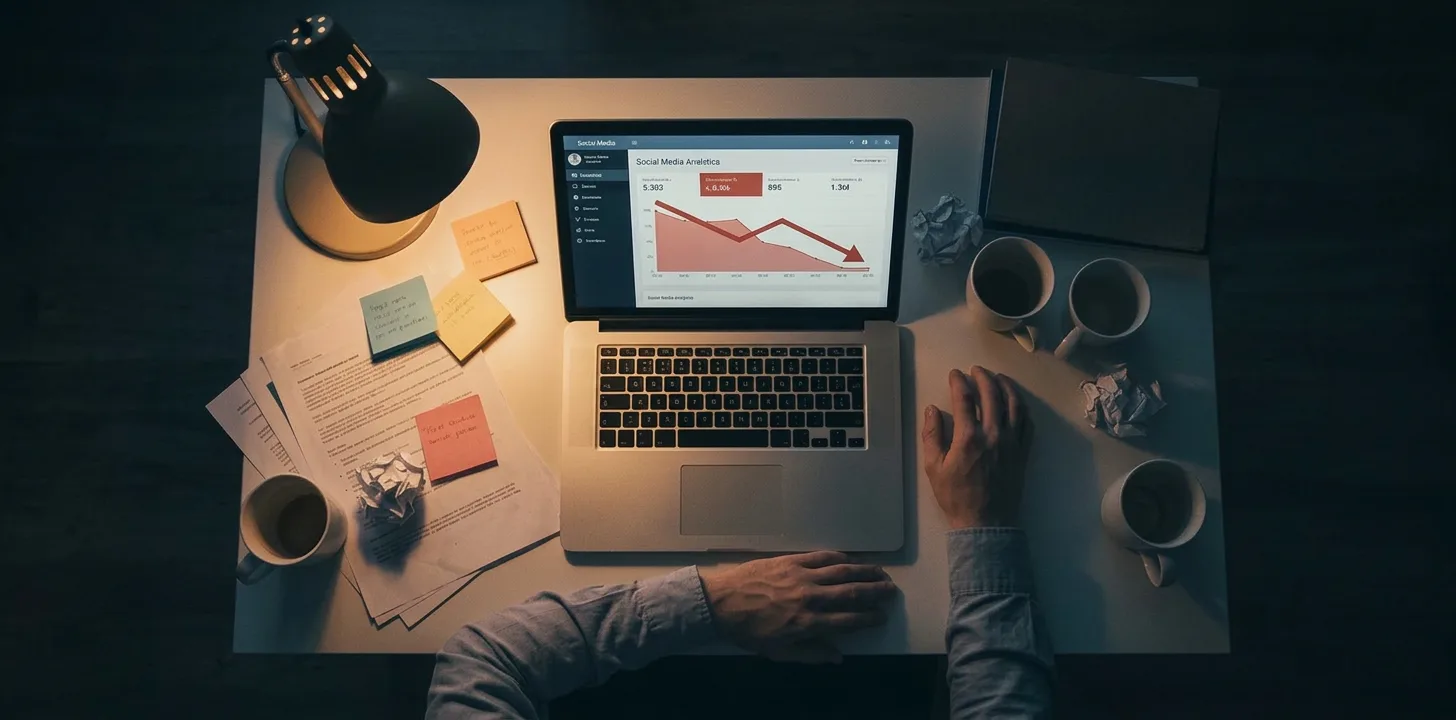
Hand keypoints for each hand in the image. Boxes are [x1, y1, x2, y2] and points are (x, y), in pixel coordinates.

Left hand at [699, 552, 896, 663]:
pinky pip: (821, 557)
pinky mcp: (791, 561)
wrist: (721, 603)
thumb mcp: (778, 652)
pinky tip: (849, 560)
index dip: (869, 618)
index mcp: (809, 623)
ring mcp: (802, 576)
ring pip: (842, 572)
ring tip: (880, 572)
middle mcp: (811, 598)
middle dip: (875, 592)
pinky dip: (839, 557)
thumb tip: (838, 657)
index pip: (849, 620)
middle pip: (852, 593)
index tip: (882, 616)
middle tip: (891, 591)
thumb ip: (810, 654)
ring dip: (864, 572)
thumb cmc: (748, 631)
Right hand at [921, 366, 1032, 528]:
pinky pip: (1027, 423)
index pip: (965, 399)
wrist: (986, 523)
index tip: (955, 374)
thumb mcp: (933, 468)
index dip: (959, 382)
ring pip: (1014, 405)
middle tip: (976, 370)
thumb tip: (932, 410)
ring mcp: (1012, 442)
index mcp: (968, 438)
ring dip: (1006, 386)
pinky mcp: (1023, 452)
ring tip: (998, 377)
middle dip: (983, 377)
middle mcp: (993, 434)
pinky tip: (1016, 402)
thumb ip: (932, 435)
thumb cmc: (956, 497)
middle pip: (992, 395)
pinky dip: (1022, 407)